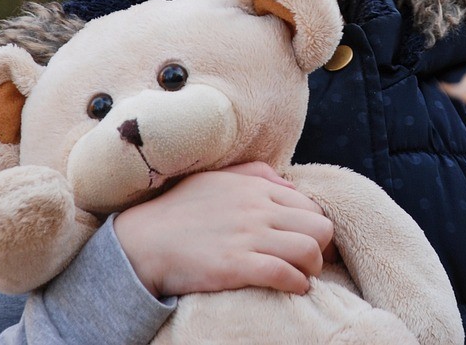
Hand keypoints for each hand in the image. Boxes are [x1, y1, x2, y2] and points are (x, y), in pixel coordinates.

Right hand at [113, 162, 333, 298]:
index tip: (314, 243)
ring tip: (301, 276)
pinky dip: (296, 284)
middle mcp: (257, 209)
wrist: (143, 241)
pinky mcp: (235, 265)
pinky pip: (284, 274)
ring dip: (312, 268)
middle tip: (312, 262)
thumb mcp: (217, 178)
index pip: (311, 205)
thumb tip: (290, 187)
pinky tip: (291, 289)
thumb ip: (257, 175)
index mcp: (256, 188)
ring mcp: (247, 237)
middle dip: (322, 247)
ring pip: (308, 250)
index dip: (318, 227)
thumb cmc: (179, 210)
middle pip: (320, 227)